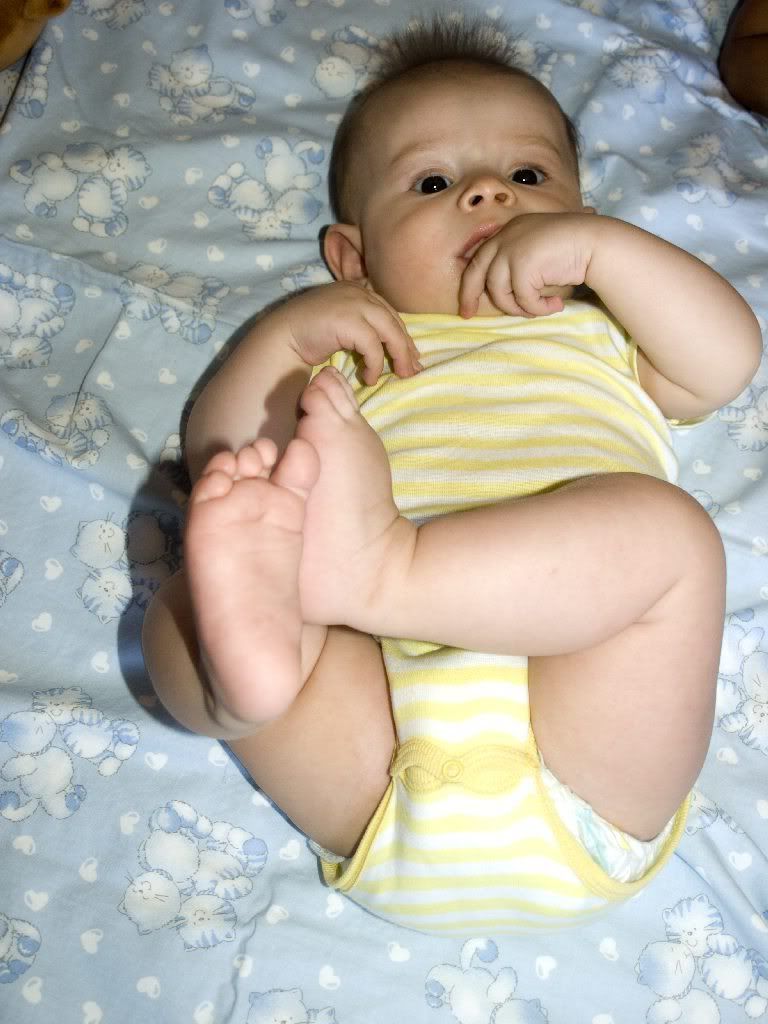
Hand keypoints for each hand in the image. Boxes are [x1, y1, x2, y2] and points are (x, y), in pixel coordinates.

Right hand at [276, 281, 420, 383]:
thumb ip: (361, 325)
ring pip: (389, 332)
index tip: (411, 356)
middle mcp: (359, 292)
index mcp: (358, 290)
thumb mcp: (340, 323)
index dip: (402, 336)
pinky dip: (375, 364)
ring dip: (398, 356)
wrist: (282, 336)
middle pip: (393, 321)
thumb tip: (385, 344)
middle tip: (412, 370)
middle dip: (406, 348)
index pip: (389, 313)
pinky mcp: (349, 320)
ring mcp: (354, 303)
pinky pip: (373, 345)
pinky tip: (369, 377)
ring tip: (399, 375)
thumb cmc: (309, 333)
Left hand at [458, 212, 596, 318]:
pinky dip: (538, 308)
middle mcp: (505, 237)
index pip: (479, 259)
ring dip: (520, 308)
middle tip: (467, 315)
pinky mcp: (522, 264)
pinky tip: (556, 305)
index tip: (467, 304)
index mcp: (507, 232)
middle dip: (469, 297)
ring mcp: (511, 249)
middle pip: (476, 273)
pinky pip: (522, 300)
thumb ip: (517, 266)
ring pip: (500, 293)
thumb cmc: (573, 251)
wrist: (596, 243)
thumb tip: (501, 296)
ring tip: (541, 309)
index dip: (470, 283)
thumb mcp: (537, 253)